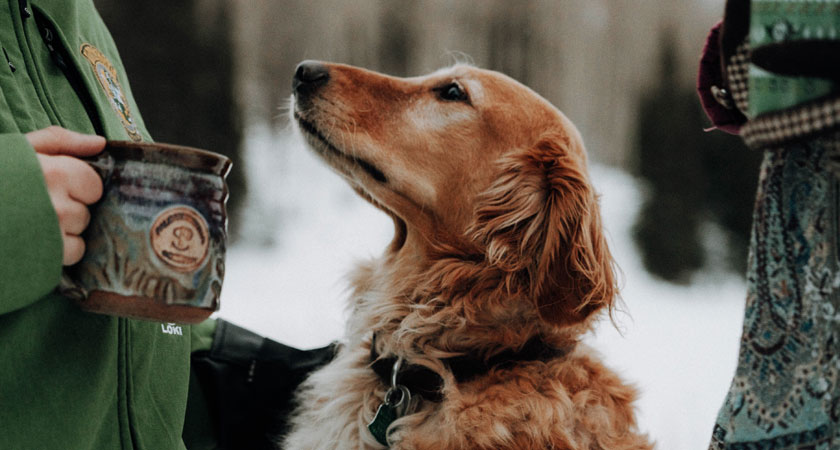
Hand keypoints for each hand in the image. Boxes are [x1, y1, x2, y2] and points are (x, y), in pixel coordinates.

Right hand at [26, 126, 105, 265]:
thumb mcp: (20, 148)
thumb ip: (61, 141)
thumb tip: (99, 142)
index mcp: (54, 173)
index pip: (94, 185)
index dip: (77, 186)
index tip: (53, 187)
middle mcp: (57, 205)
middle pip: (86, 212)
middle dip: (68, 210)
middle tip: (35, 207)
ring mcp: (51, 235)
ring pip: (79, 236)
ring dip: (63, 233)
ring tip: (31, 225)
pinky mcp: (43, 259)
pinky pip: (70, 256)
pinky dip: (57, 253)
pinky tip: (32, 241)